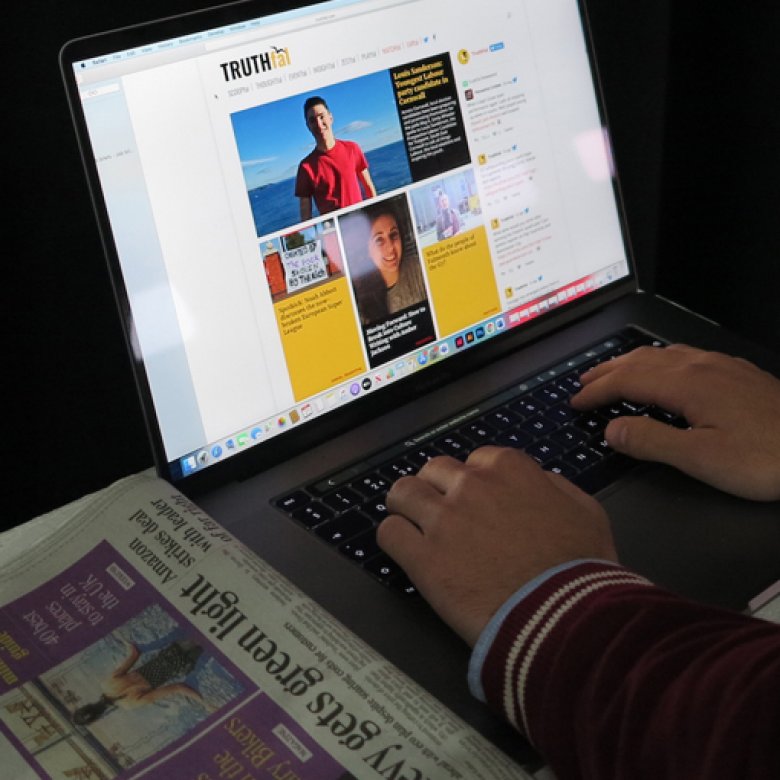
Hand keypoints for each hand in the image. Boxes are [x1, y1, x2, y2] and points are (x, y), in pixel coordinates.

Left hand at [377, 447, 615, 645]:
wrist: (564, 618)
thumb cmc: (581, 569)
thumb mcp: (586, 511)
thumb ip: (554, 486)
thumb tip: (534, 480)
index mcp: (509, 469)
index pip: (476, 460)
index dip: (475, 481)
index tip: (477, 500)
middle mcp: (470, 486)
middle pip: (435, 470)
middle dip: (438, 488)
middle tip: (443, 512)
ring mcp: (443, 519)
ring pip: (402, 493)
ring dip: (407, 506)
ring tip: (412, 524)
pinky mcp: (422, 558)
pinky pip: (389, 533)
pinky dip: (395, 538)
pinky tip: (406, 550)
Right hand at [572, 344, 779, 500]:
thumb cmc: (767, 458)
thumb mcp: (701, 459)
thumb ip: (651, 441)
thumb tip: (611, 429)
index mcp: (687, 385)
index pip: (627, 381)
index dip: (597, 390)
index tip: (575, 401)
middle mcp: (701, 367)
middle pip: (641, 361)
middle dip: (607, 371)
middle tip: (583, 382)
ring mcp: (721, 366)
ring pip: (663, 355)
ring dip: (631, 362)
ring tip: (613, 371)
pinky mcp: (738, 373)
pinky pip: (685, 356)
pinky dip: (659, 360)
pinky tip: (666, 369)